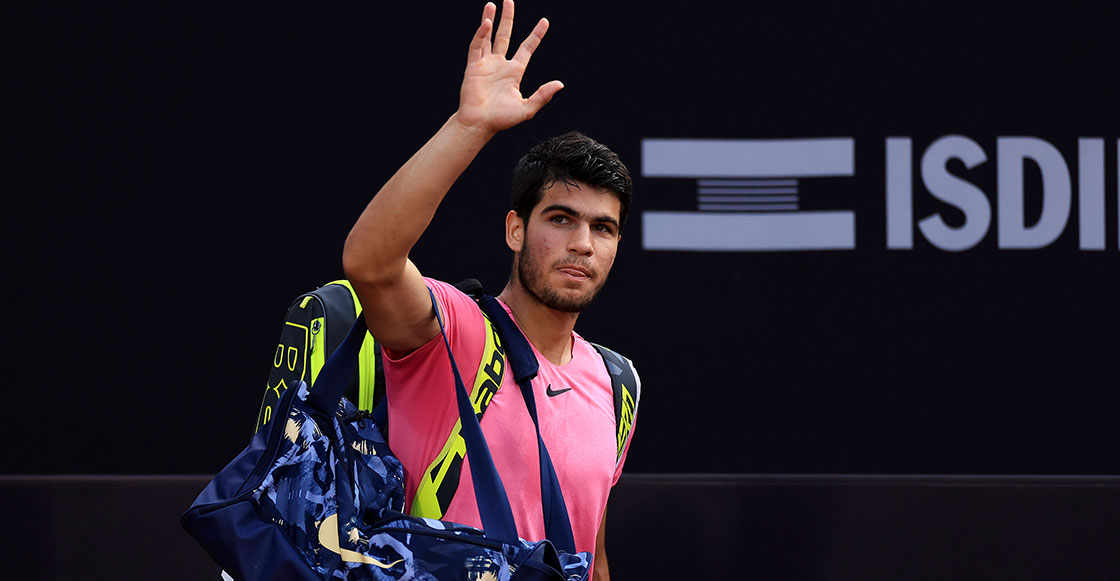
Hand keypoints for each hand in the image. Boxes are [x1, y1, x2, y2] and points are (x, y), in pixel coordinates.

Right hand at [455, 0, 563, 134]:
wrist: (479, 124)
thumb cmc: (501, 119)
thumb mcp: (527, 108)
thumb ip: (543, 95)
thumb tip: (560, 84)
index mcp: (514, 72)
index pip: (527, 48)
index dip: (535, 35)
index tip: (544, 21)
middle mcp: (500, 64)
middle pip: (505, 35)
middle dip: (508, 18)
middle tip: (509, 1)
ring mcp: (486, 63)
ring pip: (488, 36)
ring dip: (490, 20)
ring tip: (492, 4)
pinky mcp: (473, 66)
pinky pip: (476, 46)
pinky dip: (481, 34)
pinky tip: (486, 23)